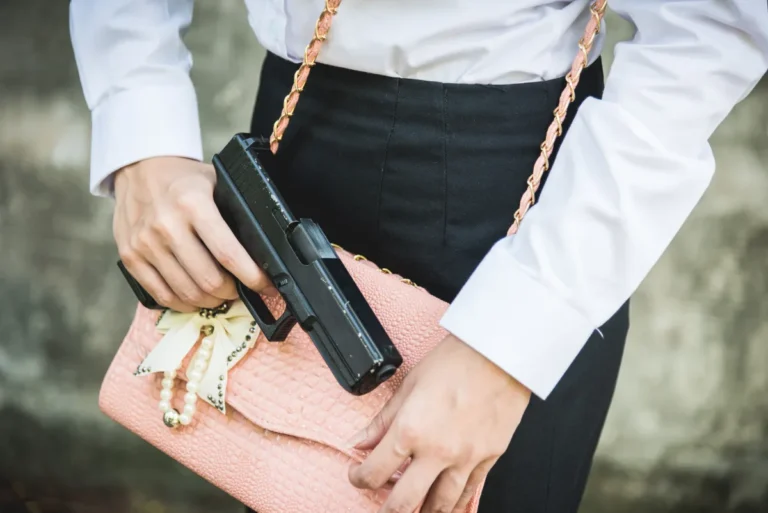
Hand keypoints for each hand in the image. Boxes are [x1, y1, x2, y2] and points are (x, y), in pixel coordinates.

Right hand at [113, 157, 275, 312]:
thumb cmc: (184, 180)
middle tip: (240, 290)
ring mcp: (145, 243)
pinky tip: (195, 298)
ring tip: (220, 294)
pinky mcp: (130, 256)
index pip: (228, 253)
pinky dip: (184, 303)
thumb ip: (234, 212)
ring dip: (210, 301)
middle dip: (232, 293)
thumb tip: (261, 250)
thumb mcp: (215, 183)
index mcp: (193, 204)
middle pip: (208, 280)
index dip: (252, 277)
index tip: (265, 286)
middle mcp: (167, 225)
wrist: (139, 168)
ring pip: (187, 293)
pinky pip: (161, 295)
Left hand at [347, 334, 530, 512]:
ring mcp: (465, 458)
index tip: (359, 474)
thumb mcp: (409, 386)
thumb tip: (360, 441)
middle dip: (388, 509)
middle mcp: (437, 450)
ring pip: (439, 505)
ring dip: (422, 512)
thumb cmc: (457, 361)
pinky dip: (454, 504)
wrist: (499, 353)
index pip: (374, 472)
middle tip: (384, 503)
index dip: (359, 478)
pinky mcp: (488, 458)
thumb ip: (382, 421)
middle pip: (403, 502)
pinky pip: (468, 493)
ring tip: (414, 509)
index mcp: (411, 429)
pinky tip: (446, 504)